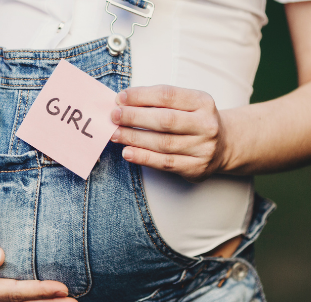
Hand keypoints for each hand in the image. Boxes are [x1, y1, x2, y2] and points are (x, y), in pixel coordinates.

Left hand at [110, 85, 227, 181]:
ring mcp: (203, 148)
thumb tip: (123, 103)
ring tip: (115, 134)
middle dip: (135, 117)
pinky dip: (143, 157)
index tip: (120, 98)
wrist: (224, 146)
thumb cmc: (194, 121)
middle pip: (165, 120)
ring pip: (162, 143)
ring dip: (134, 138)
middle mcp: (206, 125)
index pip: (167, 95)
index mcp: (202, 102)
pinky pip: (165, 163)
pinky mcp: (196, 168)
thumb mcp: (186, 104)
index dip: (141, 96)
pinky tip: (128, 152)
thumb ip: (158, 102)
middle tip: (114, 116)